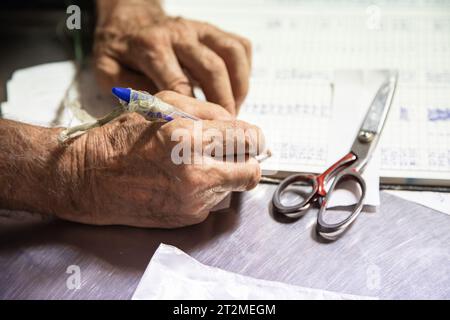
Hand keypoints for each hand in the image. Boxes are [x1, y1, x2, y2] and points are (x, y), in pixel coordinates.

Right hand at [0, 92, 264, 227]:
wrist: (90, 179)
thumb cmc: (122, 137)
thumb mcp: (163, 105)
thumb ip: (208, 110)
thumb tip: (239, 124)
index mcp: (187, 139)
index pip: (247, 139)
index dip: (254, 137)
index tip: (251, 137)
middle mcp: (195, 174)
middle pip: (252, 171)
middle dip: (247, 159)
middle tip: (235, 152)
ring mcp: (193, 201)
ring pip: (235, 187)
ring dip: (226, 174)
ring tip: (199, 164)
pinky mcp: (189, 218)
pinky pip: (216, 200)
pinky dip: (210, 189)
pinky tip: (185, 180)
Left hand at [94, 0, 251, 114]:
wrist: (129, 21)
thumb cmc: (120, 52)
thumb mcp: (108, 71)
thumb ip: (130, 92)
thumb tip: (162, 114)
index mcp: (151, 46)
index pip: (180, 84)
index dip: (194, 112)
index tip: (202, 134)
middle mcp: (179, 33)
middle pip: (212, 68)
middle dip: (223, 103)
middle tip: (225, 128)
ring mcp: (199, 29)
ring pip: (232, 54)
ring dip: (239, 87)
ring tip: (234, 111)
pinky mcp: (213, 30)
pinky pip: (241, 46)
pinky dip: (244, 71)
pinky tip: (236, 91)